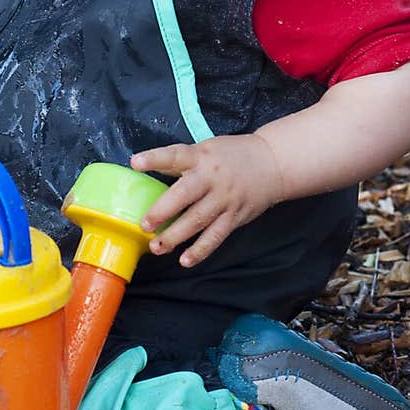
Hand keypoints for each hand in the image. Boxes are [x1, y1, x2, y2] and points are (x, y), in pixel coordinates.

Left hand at [130, 134, 283, 267]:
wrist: (273, 163)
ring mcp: (225, 198)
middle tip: (144, 225)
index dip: (155, 159)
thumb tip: (148, 172)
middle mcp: (212, 177)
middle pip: (184, 195)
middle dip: (163, 211)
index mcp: (201, 156)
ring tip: (157, 247)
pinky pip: (216, 236)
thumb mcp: (206, 149)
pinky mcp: (235, 216)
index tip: (136, 162)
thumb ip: (182, 162)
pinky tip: (185, 260)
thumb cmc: (232, 155)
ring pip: (197, 220)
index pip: (175, 156)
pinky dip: (200, 250)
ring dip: (176, 236)